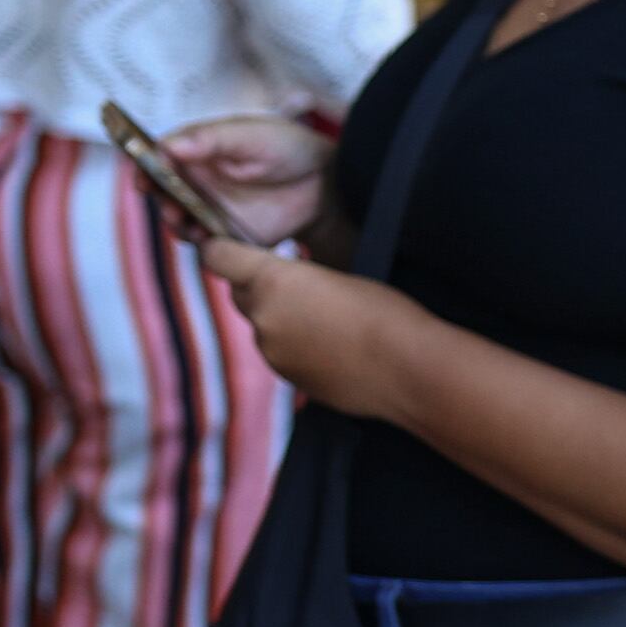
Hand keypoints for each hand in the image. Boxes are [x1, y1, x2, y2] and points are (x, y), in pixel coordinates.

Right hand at [156, 114, 328, 248]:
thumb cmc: (286, 147)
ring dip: (176, 221)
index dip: (145, 163)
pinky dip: (200, 243)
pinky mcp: (226, 234)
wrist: (325, 183)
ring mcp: (209, 207)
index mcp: (197, 149)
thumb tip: (167, 145)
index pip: (159, 155)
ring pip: (177, 219)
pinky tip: (207, 238)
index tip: (142, 174)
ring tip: (187, 222)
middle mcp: (197, 179)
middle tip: (169, 203)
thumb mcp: (248, 135)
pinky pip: (203, 243)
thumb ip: (209, 140)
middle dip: (158, 197)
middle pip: (161, 190)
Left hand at [193, 227, 425, 414]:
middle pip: (240, 295)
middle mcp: (262, 318)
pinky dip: (296, 348)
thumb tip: (284, 284)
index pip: (219, 258)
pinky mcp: (288, 379)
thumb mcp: (335, 275)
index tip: (222, 247)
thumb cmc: (382, 310)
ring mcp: (272, 354)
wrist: (406, 368)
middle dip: (257, 288)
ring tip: (325, 322)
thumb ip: (296, 278)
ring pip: (263, 328)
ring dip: (280, 321)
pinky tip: (331, 348)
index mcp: (272, 281)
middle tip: (294, 285)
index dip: (220, 251)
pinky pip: (281, 355)